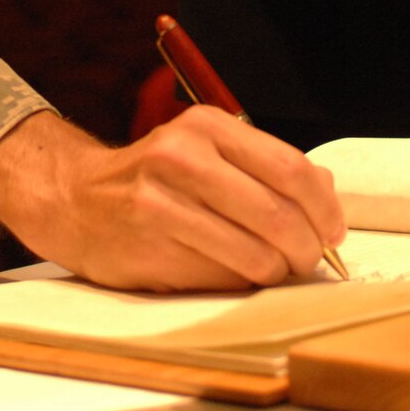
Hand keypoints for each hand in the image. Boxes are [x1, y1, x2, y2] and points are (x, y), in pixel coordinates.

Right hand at [0, 106, 345, 291]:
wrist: (76, 199)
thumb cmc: (155, 179)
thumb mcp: (206, 149)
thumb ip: (264, 166)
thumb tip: (327, 193)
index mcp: (208, 126)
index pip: (291, 168)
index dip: (324, 208)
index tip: (333, 230)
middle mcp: (184, 157)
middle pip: (279, 214)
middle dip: (307, 248)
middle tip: (309, 260)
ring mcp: (162, 203)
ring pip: (255, 254)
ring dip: (277, 272)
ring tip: (273, 270)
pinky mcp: (149, 246)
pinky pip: (220, 278)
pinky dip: (240, 283)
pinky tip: (232, 274)